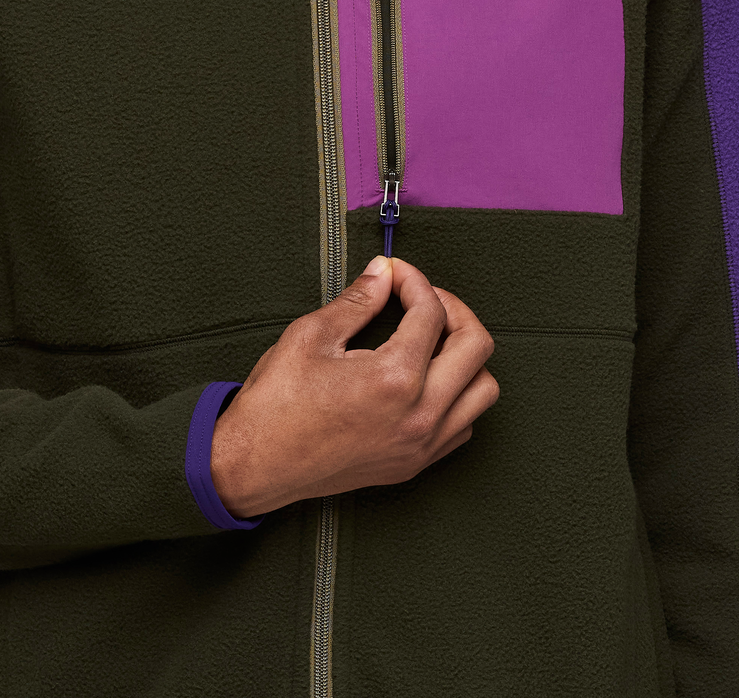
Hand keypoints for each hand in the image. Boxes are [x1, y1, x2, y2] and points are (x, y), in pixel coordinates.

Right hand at [210, 255, 498, 517]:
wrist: (256, 466)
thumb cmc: (276, 403)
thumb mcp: (311, 336)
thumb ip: (357, 300)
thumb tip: (383, 272)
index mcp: (395, 378)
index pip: (431, 313)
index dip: (414, 280)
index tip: (395, 272)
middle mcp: (420, 415)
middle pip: (477, 346)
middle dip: (454, 309)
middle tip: (422, 298)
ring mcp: (422, 445)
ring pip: (483, 390)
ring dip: (465, 356)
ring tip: (431, 338)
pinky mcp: (414, 464)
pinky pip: (464, 425)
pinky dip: (458, 395)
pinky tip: (426, 378)